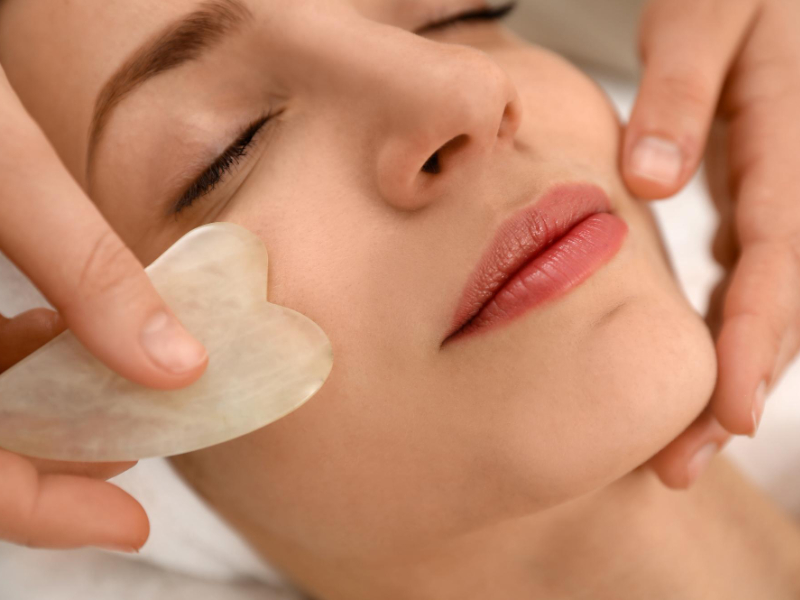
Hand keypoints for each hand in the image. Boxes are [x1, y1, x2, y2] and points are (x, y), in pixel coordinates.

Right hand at [0, 62, 207, 549]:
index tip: (130, 521)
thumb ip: (83, 265)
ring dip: (47, 403)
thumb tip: (179, 363)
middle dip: (59, 454)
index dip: (41, 509)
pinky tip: (61, 330)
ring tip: (126, 392)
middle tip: (142, 448)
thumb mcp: (0, 166)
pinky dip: (13, 354)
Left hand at [621, 0, 799, 487]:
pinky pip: (751, 269)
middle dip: (738, 386)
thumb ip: (678, 89)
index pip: (780, 255)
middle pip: (780, 300)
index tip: (728, 413)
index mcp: (789, 139)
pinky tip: (691, 360)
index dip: (757, 338)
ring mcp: (779, 189)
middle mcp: (793, 177)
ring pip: (768, 296)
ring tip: (679, 444)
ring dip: (729, 369)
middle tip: (678, 465)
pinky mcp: (755, 189)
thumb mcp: (703, 11)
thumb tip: (649, 183)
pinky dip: (723, 323)